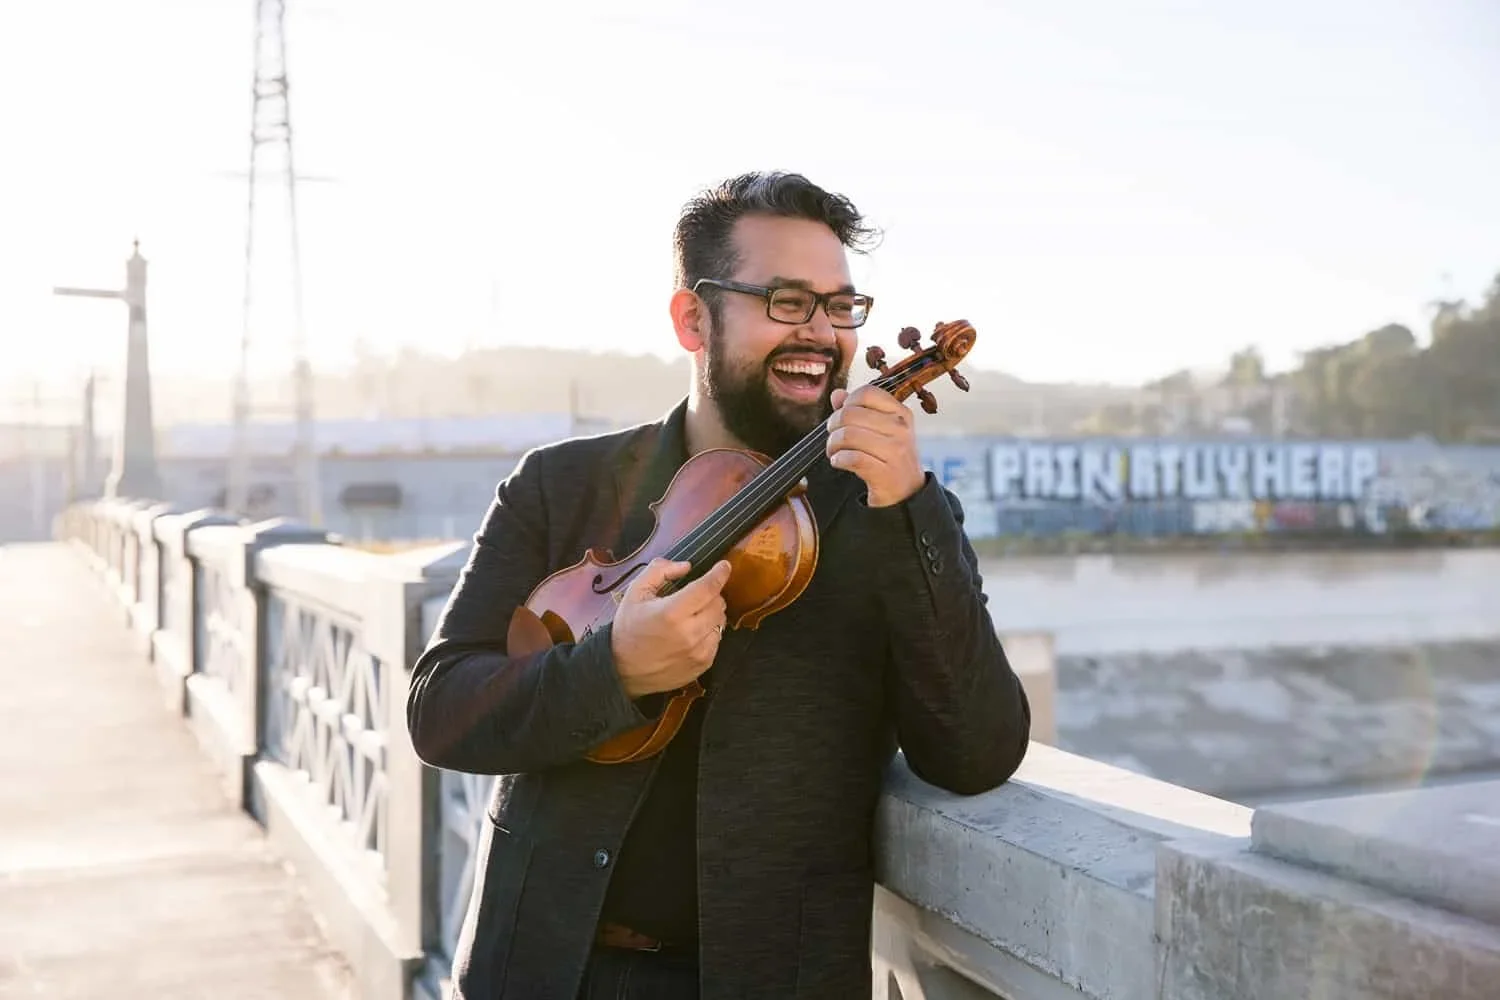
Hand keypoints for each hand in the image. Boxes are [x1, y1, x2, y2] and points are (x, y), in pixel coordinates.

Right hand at [610, 557, 730, 697]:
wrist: (623, 671)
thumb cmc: (628, 629)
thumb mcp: (635, 593)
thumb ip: (659, 571)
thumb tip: (686, 566)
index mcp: (672, 612)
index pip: (707, 588)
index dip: (719, 574)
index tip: (724, 566)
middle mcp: (689, 633)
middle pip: (718, 604)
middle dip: (711, 595)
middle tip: (696, 596)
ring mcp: (698, 651)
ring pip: (721, 622)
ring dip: (711, 614)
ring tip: (692, 616)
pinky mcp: (703, 664)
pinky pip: (718, 640)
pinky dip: (709, 632)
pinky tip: (692, 633)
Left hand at [826, 385, 925, 506]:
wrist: (907, 492)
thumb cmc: (890, 457)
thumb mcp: (882, 429)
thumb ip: (858, 409)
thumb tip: (837, 394)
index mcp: (900, 413)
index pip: (867, 393)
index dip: (847, 403)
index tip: (843, 416)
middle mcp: (900, 429)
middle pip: (850, 414)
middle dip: (833, 426)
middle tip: (833, 437)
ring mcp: (894, 451)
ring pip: (848, 435)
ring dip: (833, 444)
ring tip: (834, 451)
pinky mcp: (885, 472)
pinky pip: (852, 458)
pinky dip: (838, 459)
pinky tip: (839, 461)